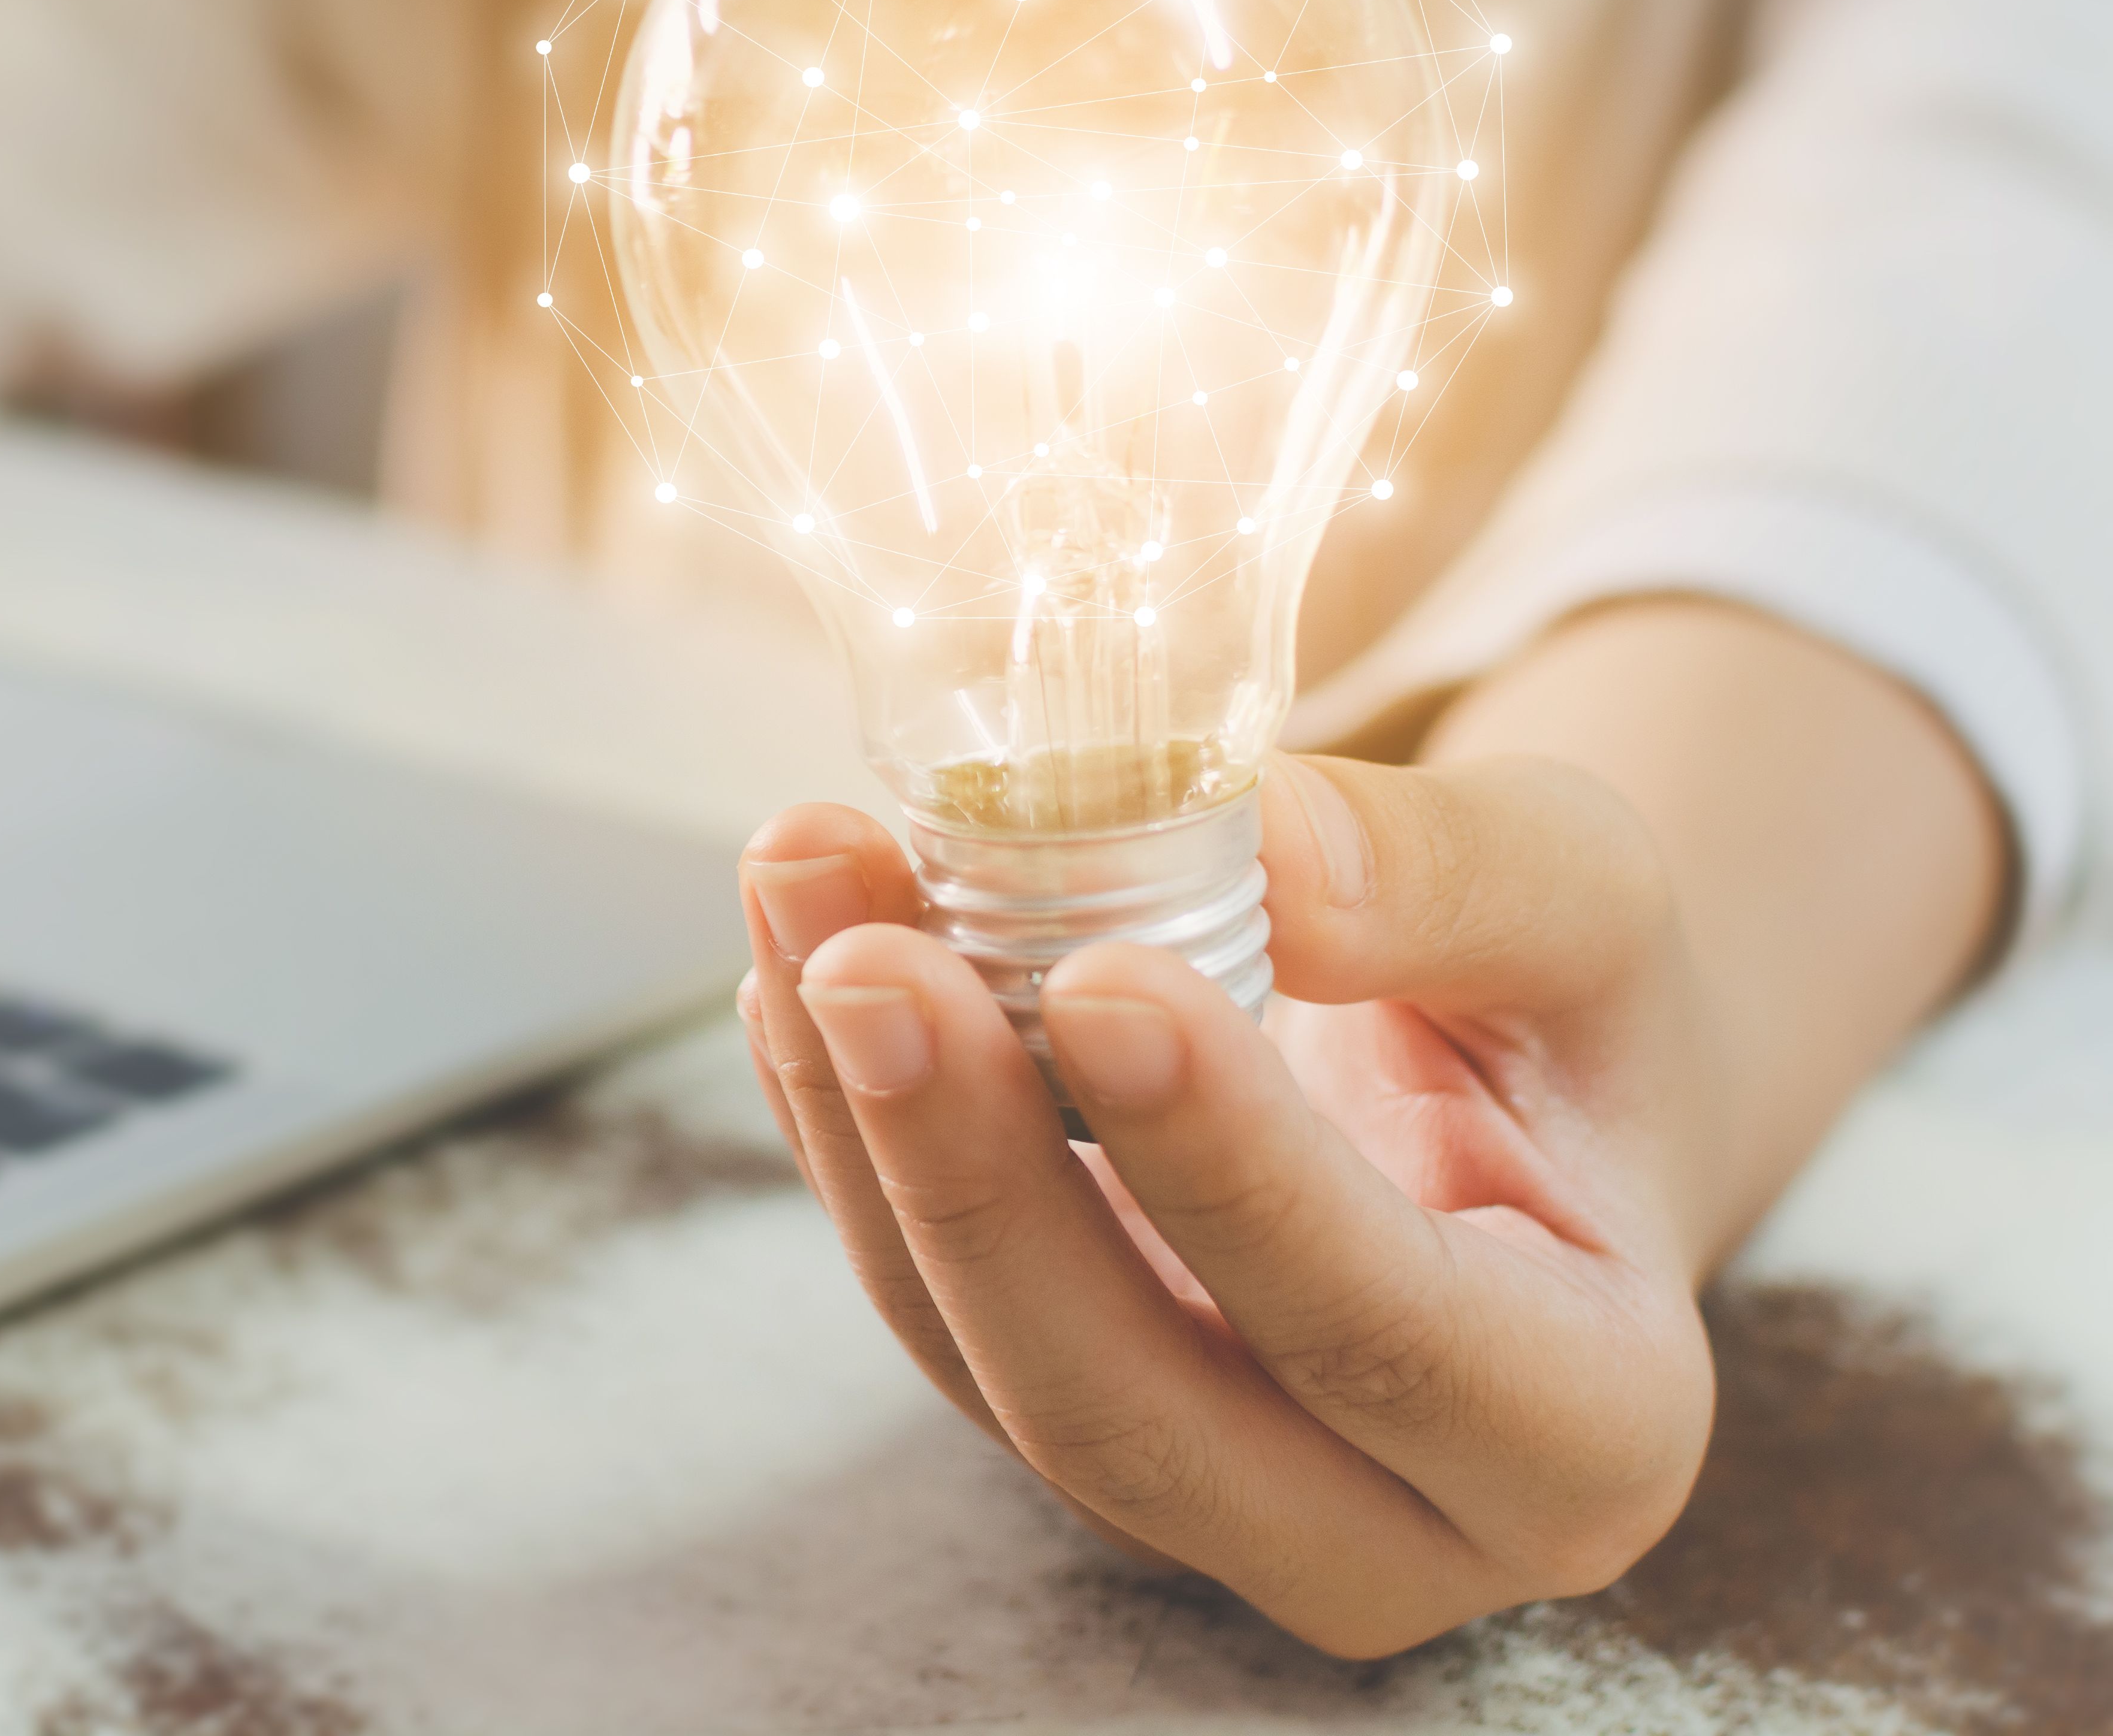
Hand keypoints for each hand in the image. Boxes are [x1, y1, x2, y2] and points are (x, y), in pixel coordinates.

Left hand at [736, 753, 1719, 1656]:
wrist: (1511, 1098)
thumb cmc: (1571, 1006)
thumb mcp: (1583, 898)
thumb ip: (1457, 877)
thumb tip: (1273, 853)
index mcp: (1586, 1428)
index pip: (1390, 1333)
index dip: (1230, 1171)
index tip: (1098, 981)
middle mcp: (1383, 1522)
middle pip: (1128, 1403)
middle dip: (974, 1177)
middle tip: (866, 962)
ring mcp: (1194, 1495)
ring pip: (980, 1359)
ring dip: (863, 1126)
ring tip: (803, 891)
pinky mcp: (1061, 1409)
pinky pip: (922, 1297)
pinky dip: (840, 1128)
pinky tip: (789, 959)